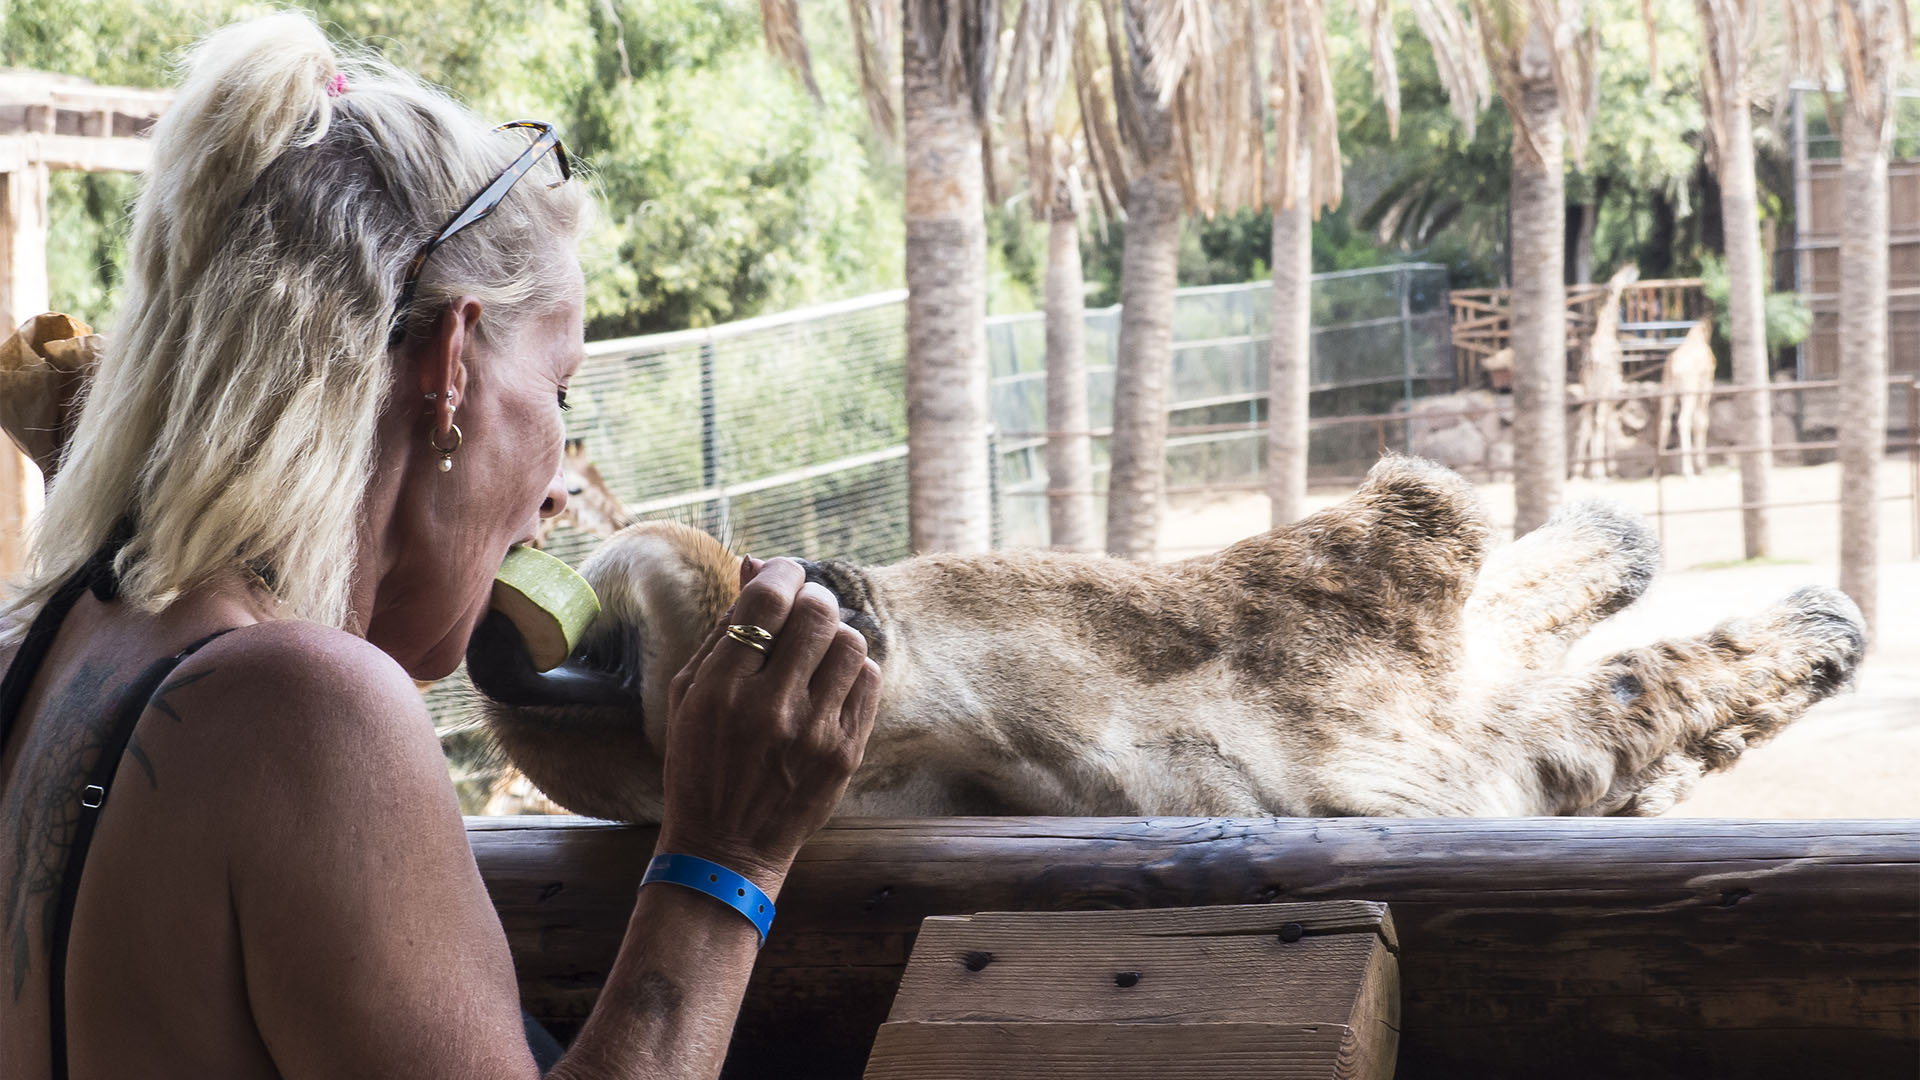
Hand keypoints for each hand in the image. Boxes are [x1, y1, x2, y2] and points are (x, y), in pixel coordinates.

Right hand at [655, 556, 880, 893]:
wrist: (725, 849)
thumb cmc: (700, 762)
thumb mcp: (691, 694)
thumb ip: (725, 628)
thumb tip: (756, 563)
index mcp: (720, 689)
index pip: (767, 601)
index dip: (781, 574)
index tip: (781, 576)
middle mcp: (770, 708)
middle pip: (817, 613)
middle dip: (812, 598)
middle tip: (802, 609)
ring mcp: (813, 733)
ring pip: (852, 642)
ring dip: (835, 634)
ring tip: (815, 649)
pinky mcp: (846, 753)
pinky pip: (869, 680)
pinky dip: (853, 670)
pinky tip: (830, 683)